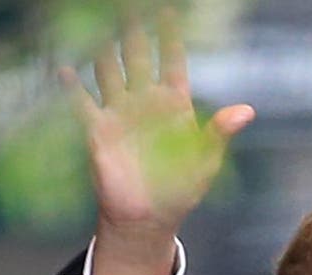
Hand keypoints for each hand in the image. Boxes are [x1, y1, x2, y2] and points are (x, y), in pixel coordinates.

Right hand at [59, 8, 254, 274]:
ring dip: (103, 49)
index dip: (169, 36)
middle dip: (132, 30)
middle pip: (137, 56)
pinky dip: (73, 86)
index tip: (166, 9)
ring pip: (109, 71)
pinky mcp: (99, 131)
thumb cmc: (181, 190)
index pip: (171, 61)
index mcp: (174, 104)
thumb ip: (220, 133)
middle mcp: (145, 101)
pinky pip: (83, 103)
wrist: (148, 216)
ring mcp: (120, 113)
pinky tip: (64, 68)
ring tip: (96, 24)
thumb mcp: (206, 162)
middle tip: (127, 5)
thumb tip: (247, 111)